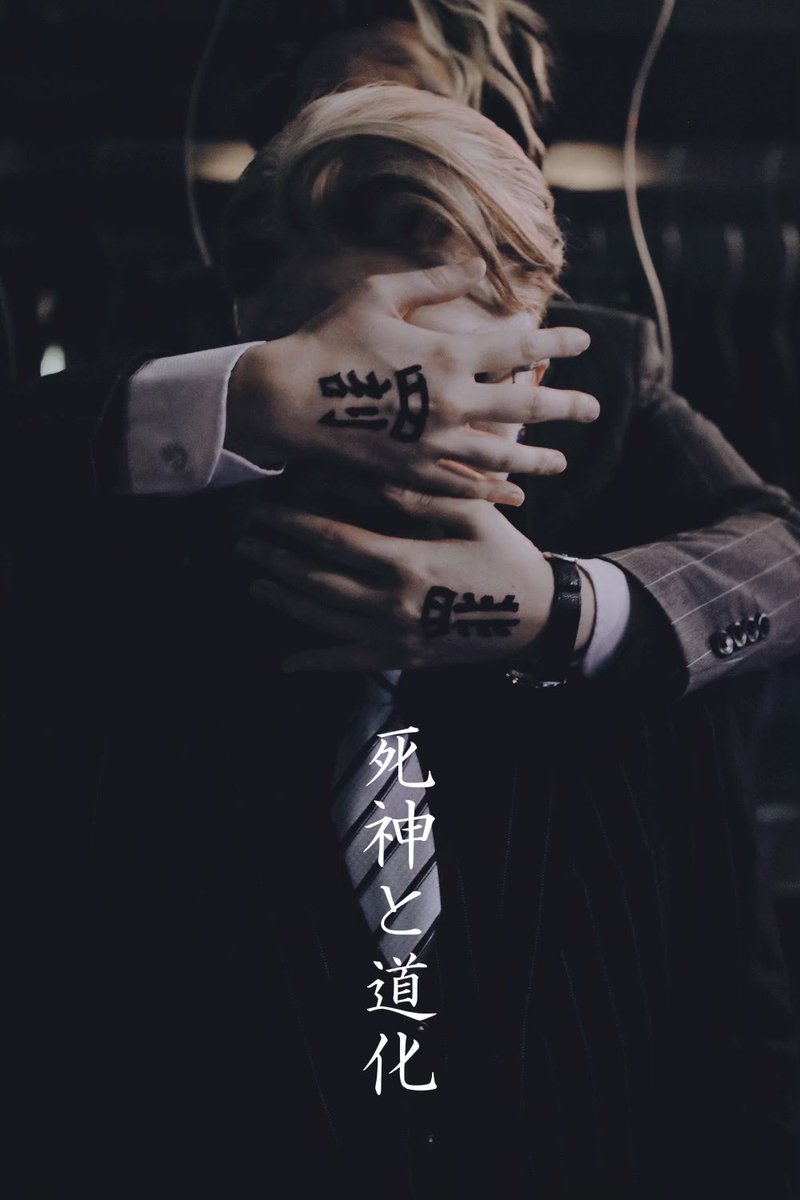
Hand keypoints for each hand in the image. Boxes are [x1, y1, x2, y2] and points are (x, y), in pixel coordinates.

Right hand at [226, 259, 595, 505]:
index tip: (583, 342)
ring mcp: (433, 443)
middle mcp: (451, 402)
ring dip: (537, 460)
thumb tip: (480, 268)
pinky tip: (509, 494)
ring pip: (502, 456)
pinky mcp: (412, 473)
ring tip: (562, 463)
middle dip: (566, 407)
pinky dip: (490, 491)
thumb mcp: (379, 294)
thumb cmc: (329, 338)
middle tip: (594, 410)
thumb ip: (434, 282)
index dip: (555, 341)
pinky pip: (462, 486)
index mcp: (447, 354)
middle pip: (526, 406)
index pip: (518, 346)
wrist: (286, 398)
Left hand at [239, 485, 559, 671]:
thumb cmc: (505, 555)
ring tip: (253, 582)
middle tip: (244, 541)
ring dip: (284, 601)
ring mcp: (393, 635)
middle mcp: (389, 602)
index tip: (264, 509)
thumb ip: (418, 498)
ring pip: (322, 619)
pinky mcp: (402, 657)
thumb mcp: (470, 514)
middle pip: (315, 579)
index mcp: (404, 561)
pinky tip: (286, 663)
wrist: (538, 617)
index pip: (332, 539)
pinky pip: (349, 663)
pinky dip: (316, 663)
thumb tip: (367, 476)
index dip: (292, 524)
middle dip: (276, 558)